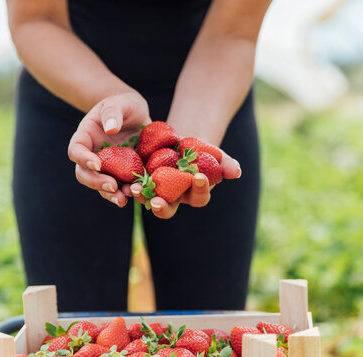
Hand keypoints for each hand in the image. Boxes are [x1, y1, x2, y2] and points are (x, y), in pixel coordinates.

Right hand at [68, 91, 150, 206]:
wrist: (137, 115)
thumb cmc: (125, 104)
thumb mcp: (121, 102)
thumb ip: (113, 112)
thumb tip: (110, 129)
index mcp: (85, 136)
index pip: (76, 150)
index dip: (83, 159)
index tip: (97, 164)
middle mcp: (92, 155)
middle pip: (84, 173)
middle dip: (96, 182)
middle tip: (112, 186)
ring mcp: (106, 167)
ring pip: (100, 185)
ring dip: (110, 194)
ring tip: (123, 199)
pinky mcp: (121, 174)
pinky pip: (120, 187)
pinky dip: (126, 193)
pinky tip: (136, 195)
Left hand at [122, 149, 240, 218]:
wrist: (181, 141)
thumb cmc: (203, 151)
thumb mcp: (215, 154)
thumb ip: (226, 163)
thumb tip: (236, 172)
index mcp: (195, 194)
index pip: (199, 197)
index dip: (200, 189)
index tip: (199, 177)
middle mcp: (175, 198)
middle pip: (169, 209)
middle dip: (163, 207)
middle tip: (156, 202)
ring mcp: (157, 191)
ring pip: (148, 199)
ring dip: (141, 197)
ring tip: (134, 190)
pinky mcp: (142, 182)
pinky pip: (135, 187)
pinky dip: (130, 185)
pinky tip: (125, 181)